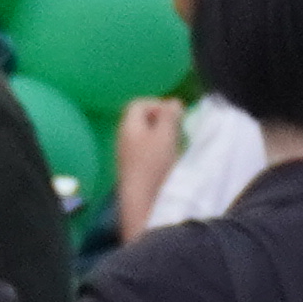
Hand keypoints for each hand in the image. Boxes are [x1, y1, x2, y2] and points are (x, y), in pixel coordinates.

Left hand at [112, 94, 187, 240]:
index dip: (157, 104)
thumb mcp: (165, 136)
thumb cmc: (153, 164)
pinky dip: (160, 149)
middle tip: (178, 129)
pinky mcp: (134, 168)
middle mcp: (124, 138)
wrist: (142, 200)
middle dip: (162, 120)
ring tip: (177, 143)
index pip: (138, 104)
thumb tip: (173, 102)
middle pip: (141, 120)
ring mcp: (127, 154)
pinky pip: (146, 151)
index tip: (175, 115)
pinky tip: (171, 159)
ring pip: (145, 136)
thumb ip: (169, 117)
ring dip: (162, 136)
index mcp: (128, 126)